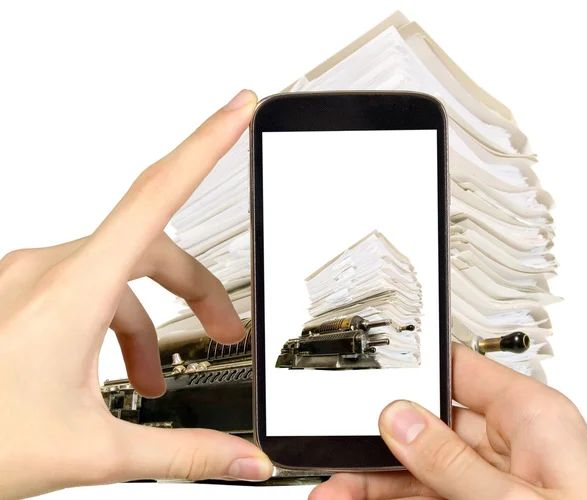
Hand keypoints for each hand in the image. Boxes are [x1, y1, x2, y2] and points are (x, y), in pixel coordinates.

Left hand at [0, 89, 272, 499]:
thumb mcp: (92, 450)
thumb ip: (182, 453)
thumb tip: (243, 459)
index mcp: (72, 290)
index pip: (159, 194)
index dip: (207, 143)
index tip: (237, 109)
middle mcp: (49, 268)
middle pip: (153, 245)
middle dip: (198, 289)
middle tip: (225, 331)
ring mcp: (31, 277)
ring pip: (119, 271)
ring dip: (148, 319)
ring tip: (152, 378)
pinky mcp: (22, 291)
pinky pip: (86, 287)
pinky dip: (113, 322)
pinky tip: (111, 370)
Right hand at [310, 343, 586, 499]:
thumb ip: (453, 461)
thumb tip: (399, 421)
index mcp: (532, 417)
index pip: (457, 371)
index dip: (410, 374)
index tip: (367, 388)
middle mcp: (514, 443)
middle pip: (426, 427)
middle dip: (376, 444)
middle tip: (339, 461)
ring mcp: (497, 479)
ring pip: (420, 467)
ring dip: (374, 480)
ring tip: (336, 492)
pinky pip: (428, 494)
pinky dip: (393, 499)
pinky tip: (362, 499)